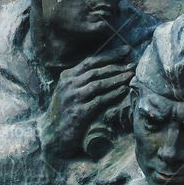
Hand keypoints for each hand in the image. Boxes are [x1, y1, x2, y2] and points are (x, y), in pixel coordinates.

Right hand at [39, 46, 134, 162]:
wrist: (51, 134)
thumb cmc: (63, 112)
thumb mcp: (67, 91)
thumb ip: (80, 79)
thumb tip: (105, 68)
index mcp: (66, 77)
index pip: (90, 61)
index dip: (109, 55)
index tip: (126, 50)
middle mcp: (68, 85)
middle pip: (96, 71)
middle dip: (116, 66)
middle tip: (132, 64)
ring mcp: (72, 98)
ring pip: (98, 83)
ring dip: (116, 79)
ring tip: (130, 76)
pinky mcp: (79, 112)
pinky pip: (99, 100)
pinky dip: (113, 94)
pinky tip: (123, 90)